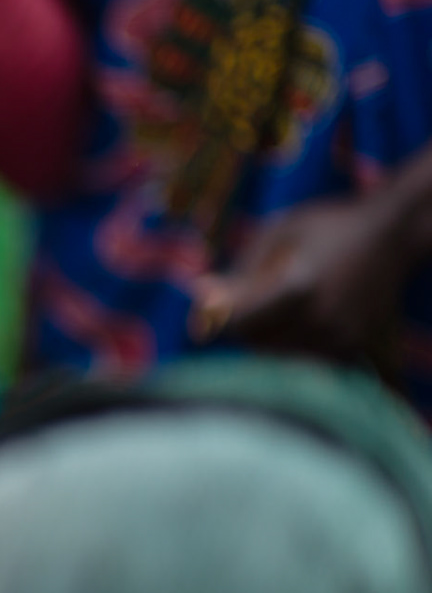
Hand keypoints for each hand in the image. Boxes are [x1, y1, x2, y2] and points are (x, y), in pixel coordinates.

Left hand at [189, 191, 414, 363]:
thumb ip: (241, 270)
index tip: (217, 306)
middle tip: (255, 305)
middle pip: (256, 345)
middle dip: (244, 329)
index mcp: (299, 288)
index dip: (219, 316)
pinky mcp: (356, 349)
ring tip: (279, 315)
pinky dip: (294, 353)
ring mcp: (342, 338)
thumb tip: (201, 298)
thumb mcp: (278, 233)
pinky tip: (298, 330)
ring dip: (268, 344)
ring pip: (280, 360)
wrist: (392, 234)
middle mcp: (322, 319)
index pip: (237, 324)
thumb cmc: (328, 227)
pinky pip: (308, 365)